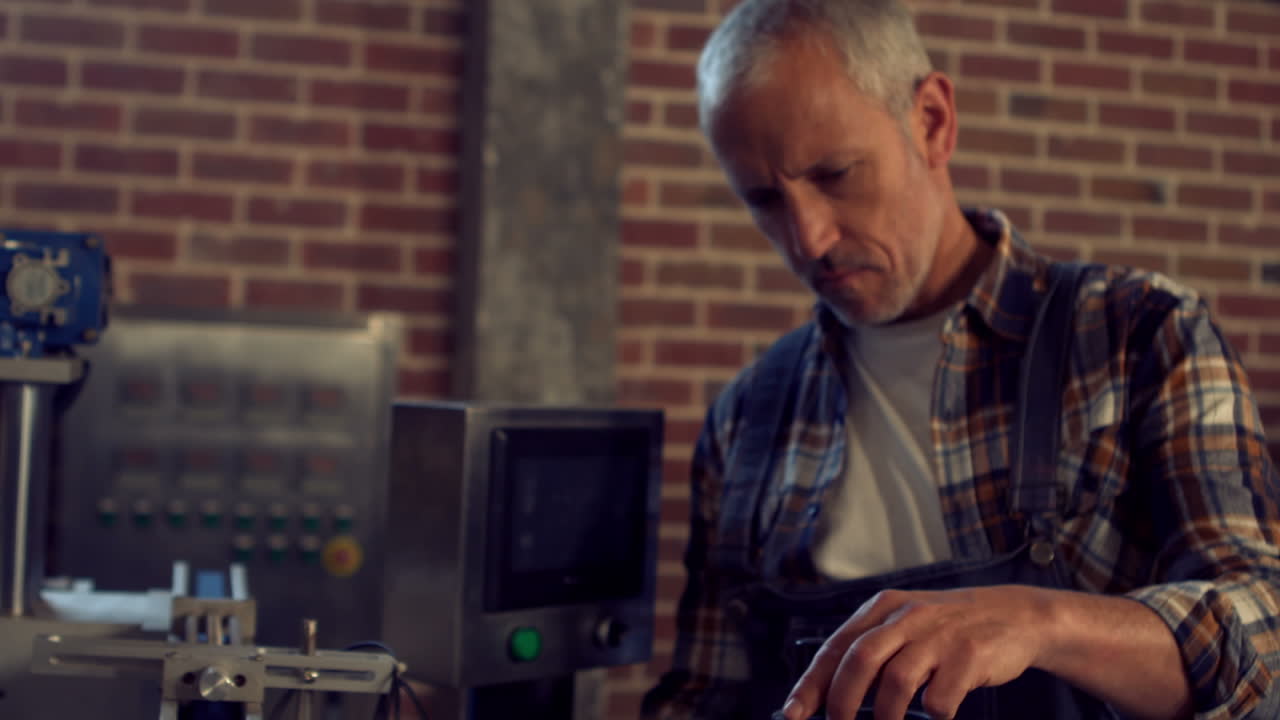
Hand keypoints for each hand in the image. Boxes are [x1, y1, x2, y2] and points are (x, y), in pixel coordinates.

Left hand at [779, 586, 1052, 719]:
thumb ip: (873, 652)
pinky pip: (939, 698)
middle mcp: (908, 616)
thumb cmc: (951, 629)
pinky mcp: (970, 654)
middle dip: (841, 702)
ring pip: (896, 681)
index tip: (793, 712)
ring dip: (886, 716)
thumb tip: (831, 697)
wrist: (1016, 616)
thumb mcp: (908, 625)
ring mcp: (940, 634)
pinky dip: (933, 715)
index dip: (812, 683)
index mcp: (885, 608)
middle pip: (860, 660)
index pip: (836, 647)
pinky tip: (937, 714)